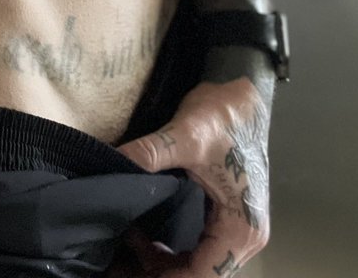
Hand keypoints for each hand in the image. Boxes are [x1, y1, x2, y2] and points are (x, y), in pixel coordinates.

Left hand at [114, 76, 271, 275]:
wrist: (241, 97)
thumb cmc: (224, 117)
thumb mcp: (185, 134)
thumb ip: (149, 154)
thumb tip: (113, 162)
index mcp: (242, 228)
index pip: (204, 275)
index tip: (128, 273)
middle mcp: (243, 237)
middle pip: (199, 275)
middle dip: (158, 273)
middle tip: (117, 265)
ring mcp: (233, 229)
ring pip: (195, 264)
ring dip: (161, 263)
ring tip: (123, 246)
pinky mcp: (221, 218)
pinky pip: (194, 247)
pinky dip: (167, 248)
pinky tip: (139, 234)